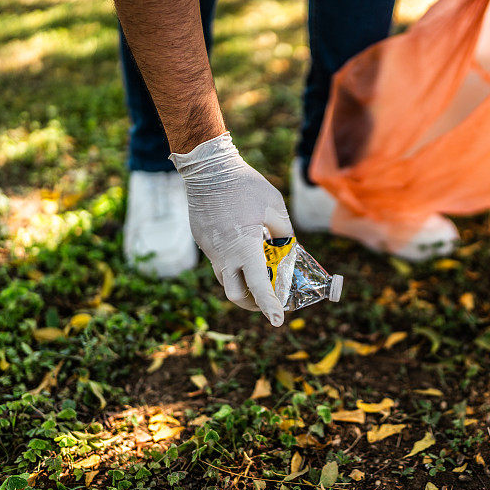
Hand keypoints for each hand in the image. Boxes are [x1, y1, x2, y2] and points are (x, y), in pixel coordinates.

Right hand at [170, 132, 292, 325]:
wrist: (208, 169)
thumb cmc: (245, 186)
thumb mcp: (275, 207)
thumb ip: (284, 232)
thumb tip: (287, 248)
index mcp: (245, 247)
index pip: (258, 286)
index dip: (269, 306)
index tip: (278, 320)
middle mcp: (224, 255)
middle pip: (236, 295)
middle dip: (254, 304)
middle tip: (270, 301)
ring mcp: (210, 250)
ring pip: (225, 281)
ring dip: (242, 286)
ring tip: (260, 279)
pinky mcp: (203, 241)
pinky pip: (219, 262)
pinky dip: (234, 266)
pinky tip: (246, 254)